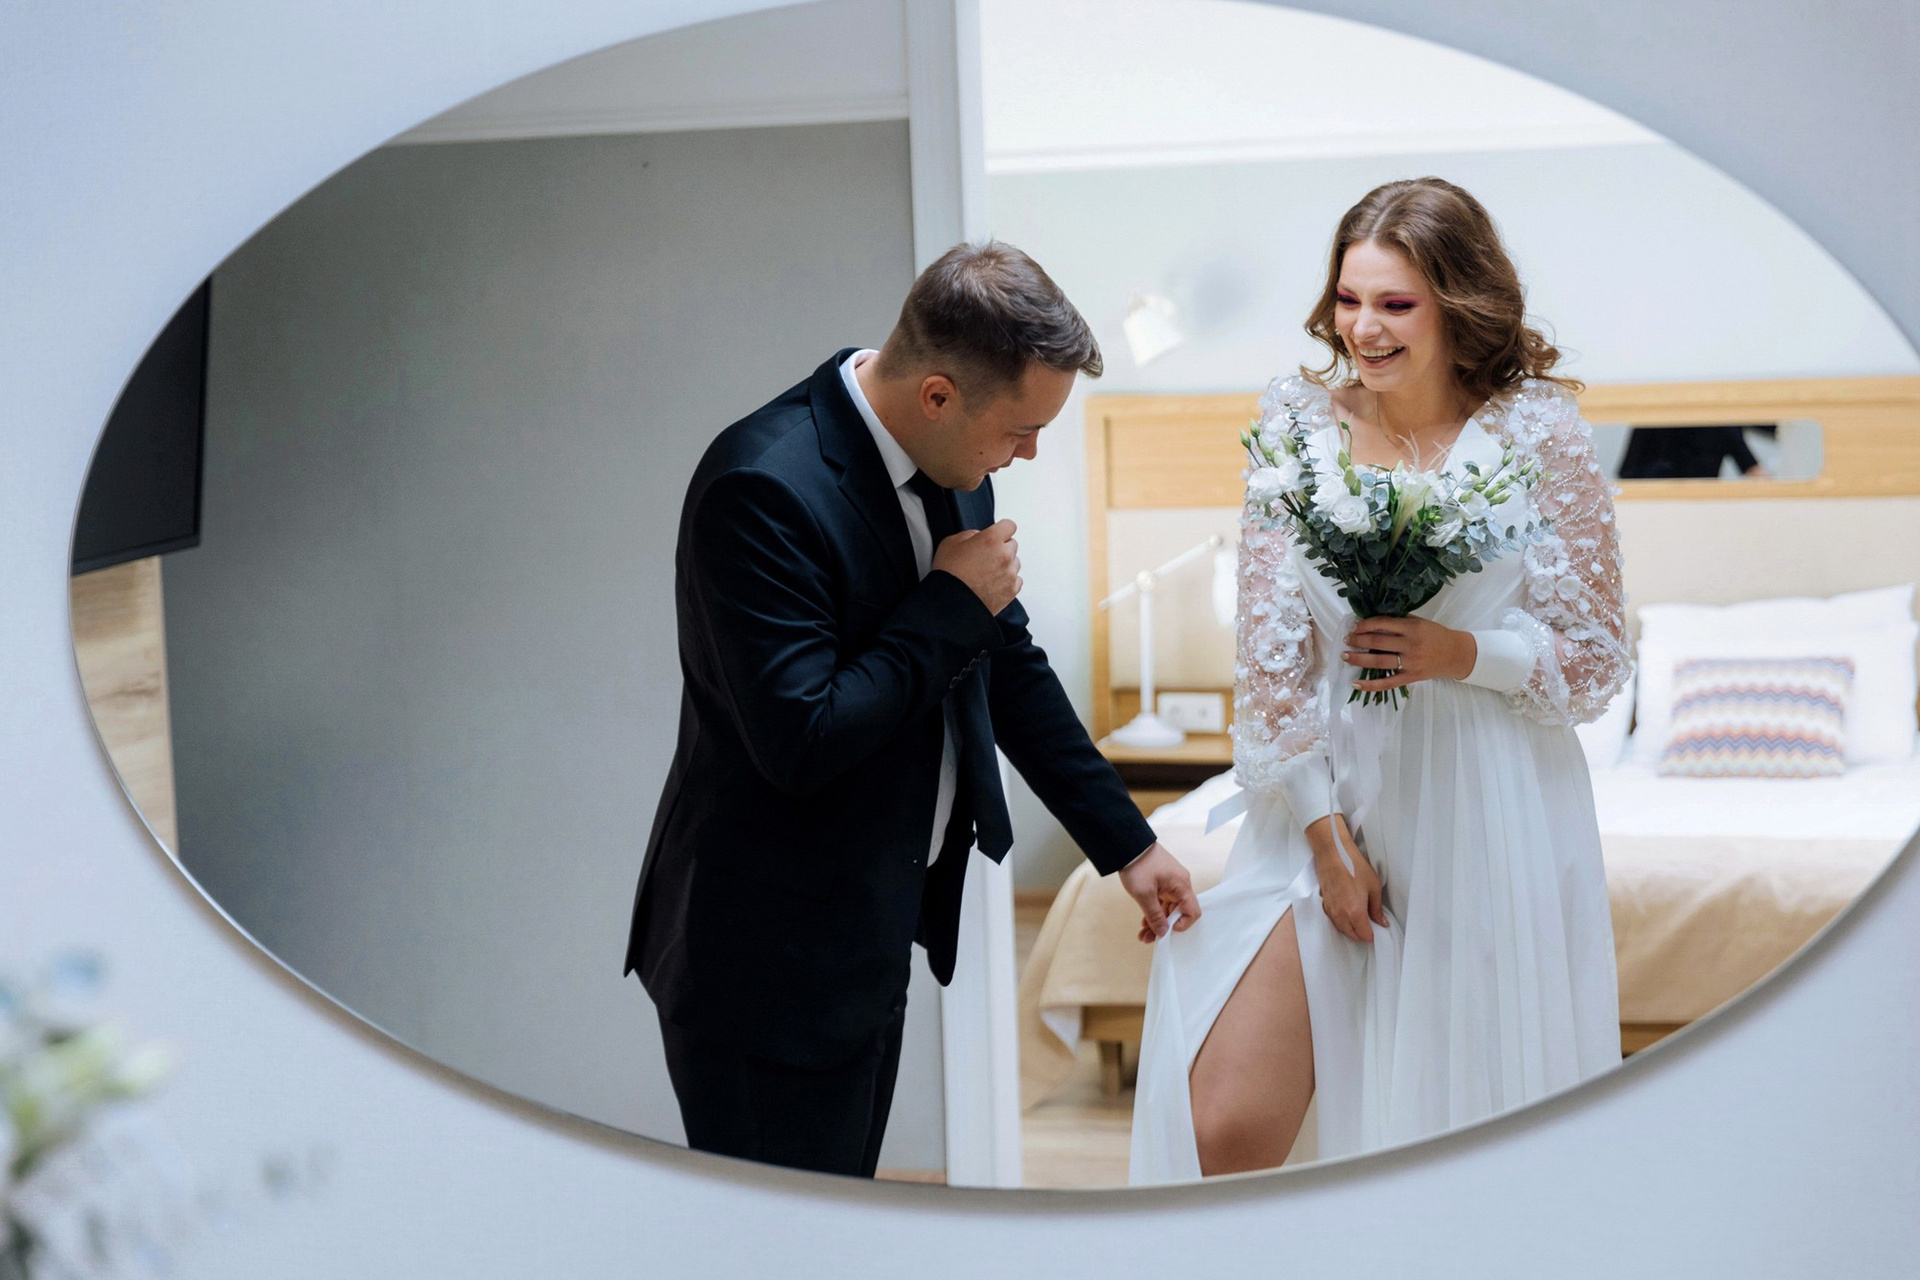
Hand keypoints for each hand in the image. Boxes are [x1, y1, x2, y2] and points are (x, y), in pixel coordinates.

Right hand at [933, 518, 1020, 614]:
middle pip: (1012, 544)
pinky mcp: (1011, 590)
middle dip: (1001, 548)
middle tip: (985, 557)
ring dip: (1005, 565)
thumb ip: (969, 535)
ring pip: (1015, 563)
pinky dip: (1007, 581)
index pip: (1009, 525)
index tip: (997, 534)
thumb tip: (977, 536)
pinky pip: (1016, 580)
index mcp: (991, 540)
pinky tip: (992, 583)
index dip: (1001, 530)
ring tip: (986, 573)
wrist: (951, 603)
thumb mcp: (950, 543)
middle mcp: (1004, 555)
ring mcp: (1009, 574)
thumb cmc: (949, 575)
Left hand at [1121, 842, 1200, 941]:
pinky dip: (1153, 911)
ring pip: (1167, 907)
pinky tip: (1143, 921)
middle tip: (1147, 938)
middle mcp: (1179, 884)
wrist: (1127, 845)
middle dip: (1163, 926)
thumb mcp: (1144, 894)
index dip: (1183, 924)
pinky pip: (1161, 900)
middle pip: (1177, 911)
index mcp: (1181, 885)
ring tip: (1142, 934)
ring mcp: (1170, 882)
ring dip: (1156, 921)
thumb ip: (1155, 915)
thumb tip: (1163, 932)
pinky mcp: (1161, 881)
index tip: (1167, 931)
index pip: (1192, 911)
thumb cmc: (1138, 865)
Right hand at [1305, 814, 1387, 942]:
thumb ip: (1377, 909)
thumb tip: (1381, 922)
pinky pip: (1335, 921)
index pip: (1364, 936)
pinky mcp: (1325, 904)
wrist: (1333, 854)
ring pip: (1342, 929)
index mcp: (1355, 912)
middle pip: (1353, 936)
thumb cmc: (1353, 866)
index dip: (1373, 935)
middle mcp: (1341, 915)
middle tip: (1371, 924)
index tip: (1377, 928)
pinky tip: (1349, 913)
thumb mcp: (1373, 886)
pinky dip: (1343, 922)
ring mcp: (1331, 910)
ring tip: (1361, 918)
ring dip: (1352, 929)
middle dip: (1363, 934)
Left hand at [1343, 615, 1474, 693]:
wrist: (1456, 654)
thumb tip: (1371, 620)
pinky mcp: (1411, 677)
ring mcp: (1410, 663)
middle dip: (1358, 640)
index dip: (1365, 625)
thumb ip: (1399, 621)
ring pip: (1379, 662)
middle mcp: (1410, 645)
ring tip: (1345, 656)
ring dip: (1359, 659)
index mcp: (1412, 628)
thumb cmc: (1435, 635)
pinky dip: (1370, 685)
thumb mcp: (1420, 622)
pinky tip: (1355, 684)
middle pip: (1378, 642)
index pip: (1382, 624)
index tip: (1354, 626)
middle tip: (1346, 639)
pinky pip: (1387, 683)